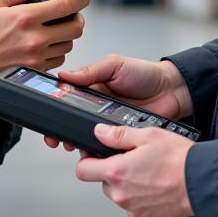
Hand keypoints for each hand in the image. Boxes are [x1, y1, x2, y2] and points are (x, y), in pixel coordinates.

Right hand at [0, 0, 89, 92]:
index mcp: (25, 17)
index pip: (66, 5)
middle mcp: (34, 38)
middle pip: (76, 27)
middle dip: (78, 17)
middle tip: (71, 13)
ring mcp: (36, 56)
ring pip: (70, 44)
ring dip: (67, 35)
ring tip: (55, 29)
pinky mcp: (35, 70)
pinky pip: (59, 59)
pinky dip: (58, 50)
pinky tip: (47, 43)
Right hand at [43, 55, 190, 148]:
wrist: (172, 90)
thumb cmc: (145, 74)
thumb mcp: (115, 65)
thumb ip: (91, 70)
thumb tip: (65, 74)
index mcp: (92, 87)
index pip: (67, 97)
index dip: (55, 106)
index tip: (45, 115)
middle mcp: (97, 106)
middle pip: (72, 120)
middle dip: (60, 130)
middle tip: (54, 139)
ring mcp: (108, 122)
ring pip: (86, 135)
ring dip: (77, 141)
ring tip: (71, 145)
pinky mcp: (120, 136)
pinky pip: (105, 145)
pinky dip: (98, 149)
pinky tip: (93, 151)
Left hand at [74, 125, 194, 216]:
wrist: (203, 183)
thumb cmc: (179, 160)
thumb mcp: (148, 135)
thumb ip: (118, 135)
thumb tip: (100, 133)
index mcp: (117, 172)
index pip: (83, 171)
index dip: (88, 160)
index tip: (96, 155)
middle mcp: (122, 195)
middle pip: (104, 183)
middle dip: (114, 172)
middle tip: (135, 160)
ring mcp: (134, 210)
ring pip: (122, 195)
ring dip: (130, 185)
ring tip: (152, 173)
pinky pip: (138, 207)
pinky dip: (144, 198)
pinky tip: (158, 186)